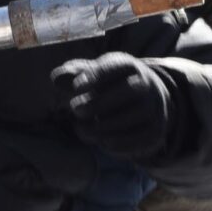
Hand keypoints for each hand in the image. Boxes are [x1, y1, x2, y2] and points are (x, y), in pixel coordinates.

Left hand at [51, 54, 178, 164]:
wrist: (146, 98)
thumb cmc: (110, 84)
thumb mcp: (94, 74)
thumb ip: (74, 75)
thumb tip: (56, 79)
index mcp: (129, 66)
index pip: (116, 67)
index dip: (95, 76)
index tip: (76, 87)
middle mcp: (147, 85)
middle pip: (128, 91)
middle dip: (98, 103)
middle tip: (75, 109)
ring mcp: (154, 109)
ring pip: (132, 117)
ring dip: (102, 127)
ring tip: (82, 129)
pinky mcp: (155, 131)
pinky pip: (138, 140)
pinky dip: (117, 144)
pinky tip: (100, 141)